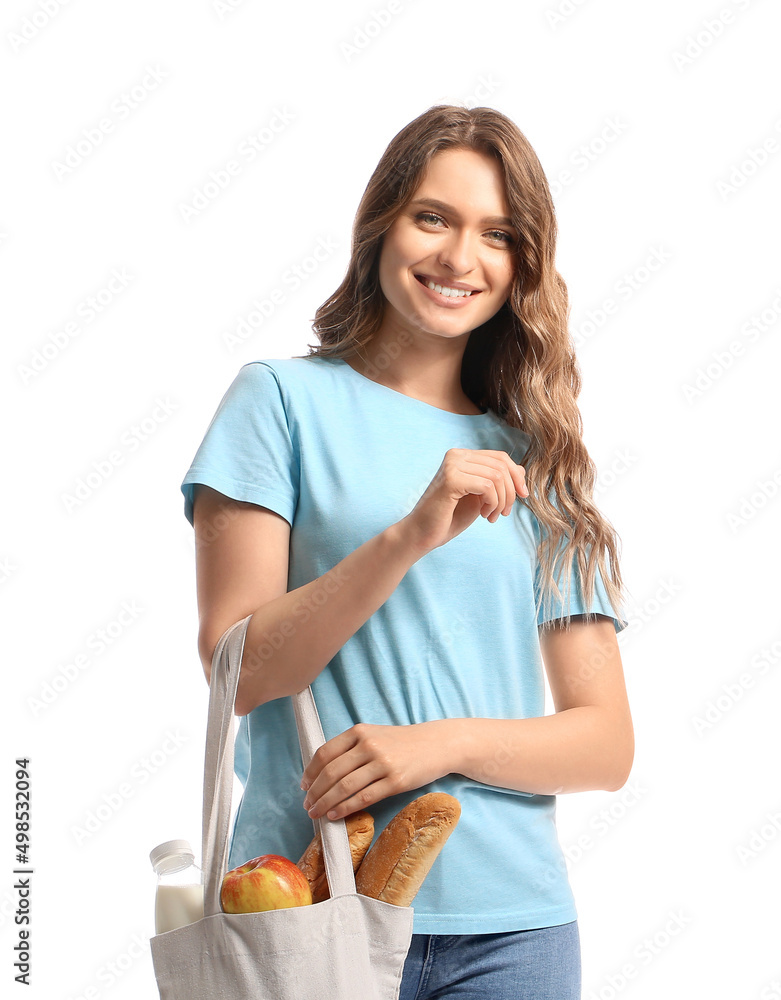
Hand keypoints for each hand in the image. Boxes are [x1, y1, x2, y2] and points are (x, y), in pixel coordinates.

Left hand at [300, 722, 448, 820]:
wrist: (437, 744)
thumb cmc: (401, 742)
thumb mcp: (374, 734)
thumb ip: (350, 747)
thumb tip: (322, 771)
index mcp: (359, 732)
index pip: (325, 753)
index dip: (310, 772)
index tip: (304, 786)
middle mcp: (368, 745)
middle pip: (331, 772)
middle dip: (315, 792)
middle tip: (308, 806)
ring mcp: (382, 763)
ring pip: (344, 787)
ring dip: (326, 803)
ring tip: (317, 813)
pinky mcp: (395, 781)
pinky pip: (364, 798)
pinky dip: (345, 808)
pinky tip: (336, 815)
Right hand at [398, 448, 527, 555]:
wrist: (422, 534)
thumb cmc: (449, 517)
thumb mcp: (480, 497)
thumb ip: (497, 482)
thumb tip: (521, 470)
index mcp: (462, 456)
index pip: (500, 457)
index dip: (516, 476)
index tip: (523, 496)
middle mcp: (456, 455)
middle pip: (501, 465)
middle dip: (510, 492)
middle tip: (503, 513)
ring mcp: (452, 465)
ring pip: (497, 476)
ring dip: (501, 501)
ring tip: (491, 516)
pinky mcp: (451, 480)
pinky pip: (487, 486)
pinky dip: (492, 503)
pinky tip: (484, 515)